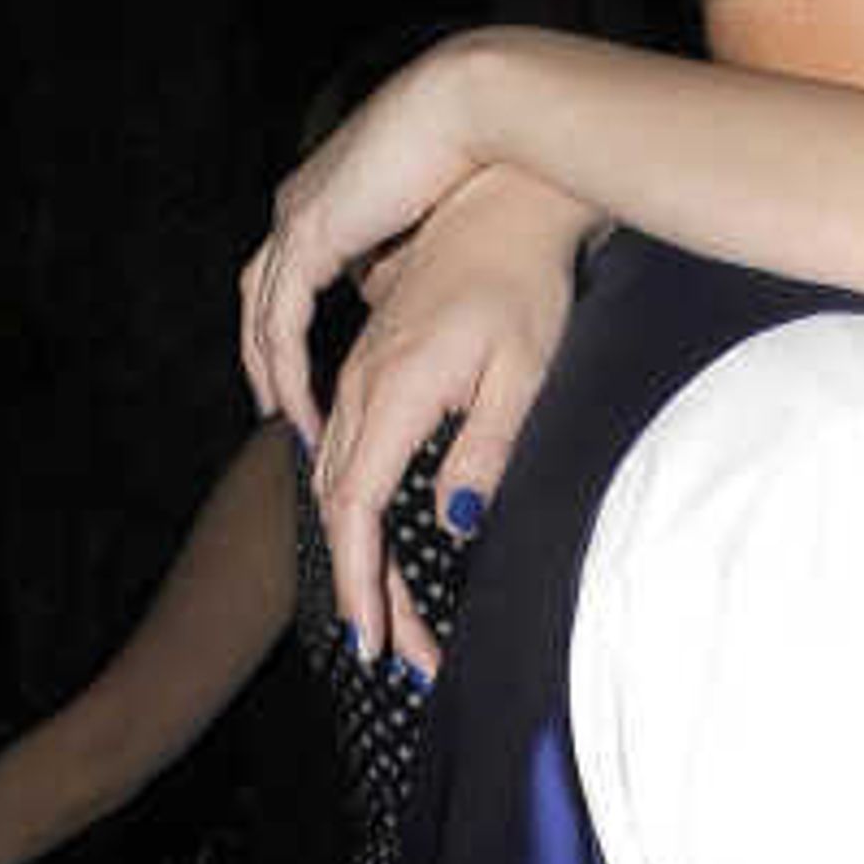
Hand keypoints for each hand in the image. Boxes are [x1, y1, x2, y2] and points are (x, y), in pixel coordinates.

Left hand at [239, 34, 509, 442]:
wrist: (474, 108)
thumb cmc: (479, 153)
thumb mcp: (432, 214)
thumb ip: (404, 250)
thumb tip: (399, 285)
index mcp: (327, 198)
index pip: (289, 278)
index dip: (295, 333)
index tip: (315, 381)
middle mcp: (301, 207)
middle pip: (261, 298)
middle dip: (267, 361)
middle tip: (284, 415)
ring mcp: (297, 217)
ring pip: (262, 315)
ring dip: (272, 376)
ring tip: (294, 428)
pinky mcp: (309, 232)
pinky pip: (282, 320)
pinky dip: (288, 370)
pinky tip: (304, 407)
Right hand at [296, 166, 590, 672]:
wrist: (503, 205)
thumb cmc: (527, 287)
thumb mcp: (525, 375)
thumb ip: (486, 449)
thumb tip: (453, 521)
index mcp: (394, 390)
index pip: (357, 507)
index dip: (363, 582)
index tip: (376, 643)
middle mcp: (361, 384)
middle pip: (340, 507)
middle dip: (366, 590)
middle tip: (398, 659)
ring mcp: (361, 373)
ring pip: (336, 480)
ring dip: (362, 556)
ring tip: (393, 621)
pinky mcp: (374, 367)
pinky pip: (346, 450)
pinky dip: (356, 509)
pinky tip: (377, 545)